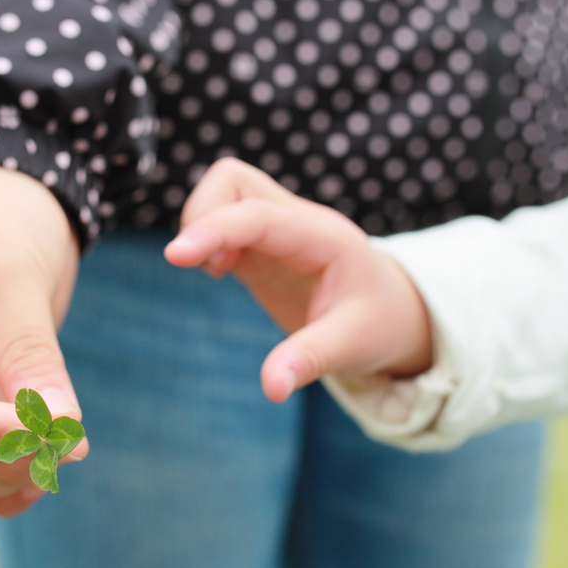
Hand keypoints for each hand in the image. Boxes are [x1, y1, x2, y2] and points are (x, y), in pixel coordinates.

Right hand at [165, 158, 432, 401]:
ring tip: (219, 271)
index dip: (213, 229)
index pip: (257, 216)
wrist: (393, 314)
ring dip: (203, 225)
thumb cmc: (378, 324)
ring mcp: (277, 228)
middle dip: (202, 217)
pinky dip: (207, 238)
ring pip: (223, 191)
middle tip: (215, 270)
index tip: (174, 255)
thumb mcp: (352, 345)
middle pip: (231, 180)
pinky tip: (221, 269)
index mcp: (323, 236)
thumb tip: (271, 388)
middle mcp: (297, 221)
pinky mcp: (261, 244)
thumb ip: (309, 360)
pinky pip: (222, 218)